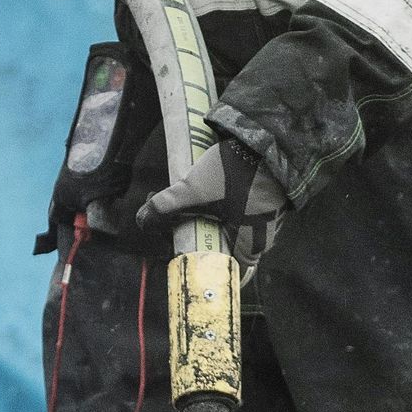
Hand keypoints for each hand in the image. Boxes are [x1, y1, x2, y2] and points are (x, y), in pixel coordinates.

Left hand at [138, 139, 289, 269]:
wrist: (267, 139)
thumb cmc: (235, 175)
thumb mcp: (194, 192)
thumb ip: (166, 207)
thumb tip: (142, 220)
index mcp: (250, 248)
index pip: (226, 271)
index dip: (203, 265)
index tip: (183, 252)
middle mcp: (263, 239)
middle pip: (226, 248)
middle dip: (201, 237)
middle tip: (179, 223)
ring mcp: (268, 219)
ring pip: (234, 228)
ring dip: (212, 219)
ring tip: (190, 203)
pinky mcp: (268, 200)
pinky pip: (243, 212)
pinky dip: (225, 206)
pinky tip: (209, 191)